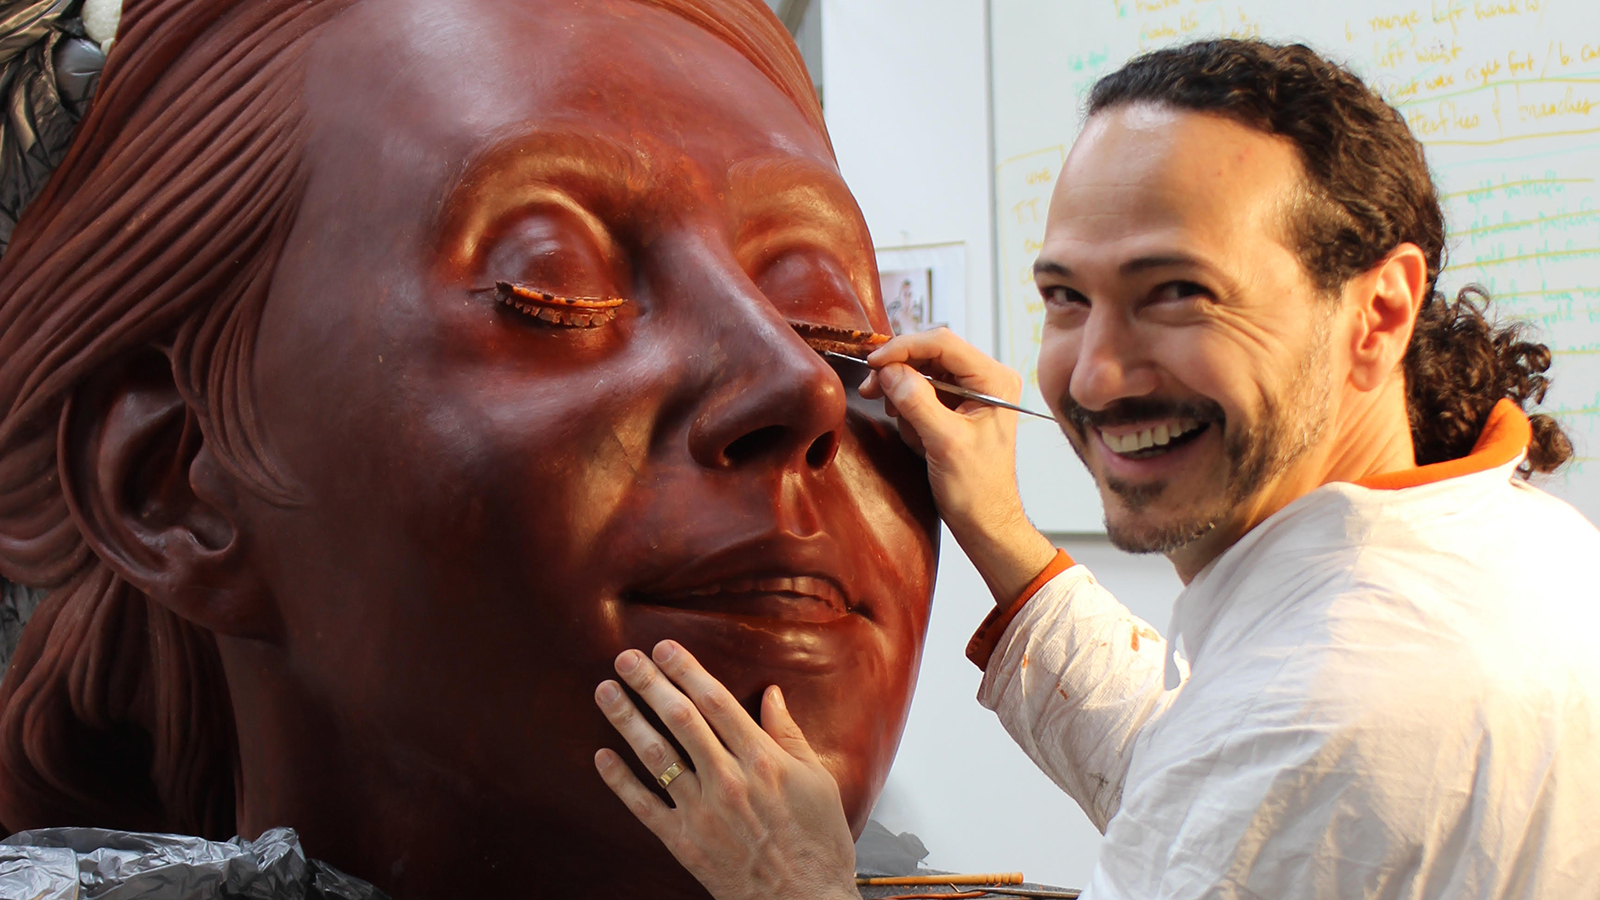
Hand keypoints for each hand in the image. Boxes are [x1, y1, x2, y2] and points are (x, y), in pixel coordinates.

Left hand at [593, 640, 859, 899]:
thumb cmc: (819, 842)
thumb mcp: (817, 780)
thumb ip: (790, 735)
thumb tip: (771, 694)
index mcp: (763, 760)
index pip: (716, 702)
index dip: (687, 670)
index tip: (664, 647)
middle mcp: (728, 780)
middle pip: (681, 719)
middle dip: (650, 684)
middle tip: (625, 658)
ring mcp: (702, 812)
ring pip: (656, 755)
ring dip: (628, 720)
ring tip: (606, 691)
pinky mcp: (684, 842)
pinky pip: (644, 806)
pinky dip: (620, 781)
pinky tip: (602, 756)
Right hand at [860, 328, 1056, 602]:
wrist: (984, 521)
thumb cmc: (978, 489)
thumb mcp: (945, 444)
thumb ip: (917, 402)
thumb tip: (889, 371)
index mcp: (994, 380)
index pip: (942, 343)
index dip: (903, 348)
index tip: (873, 363)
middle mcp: (985, 378)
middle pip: (929, 353)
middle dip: (899, 373)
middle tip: (871, 391)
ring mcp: (969, 392)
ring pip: (921, 373)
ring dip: (903, 398)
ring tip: (910, 431)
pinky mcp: (955, 407)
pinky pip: (920, 394)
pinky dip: (909, 412)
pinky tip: (917, 438)